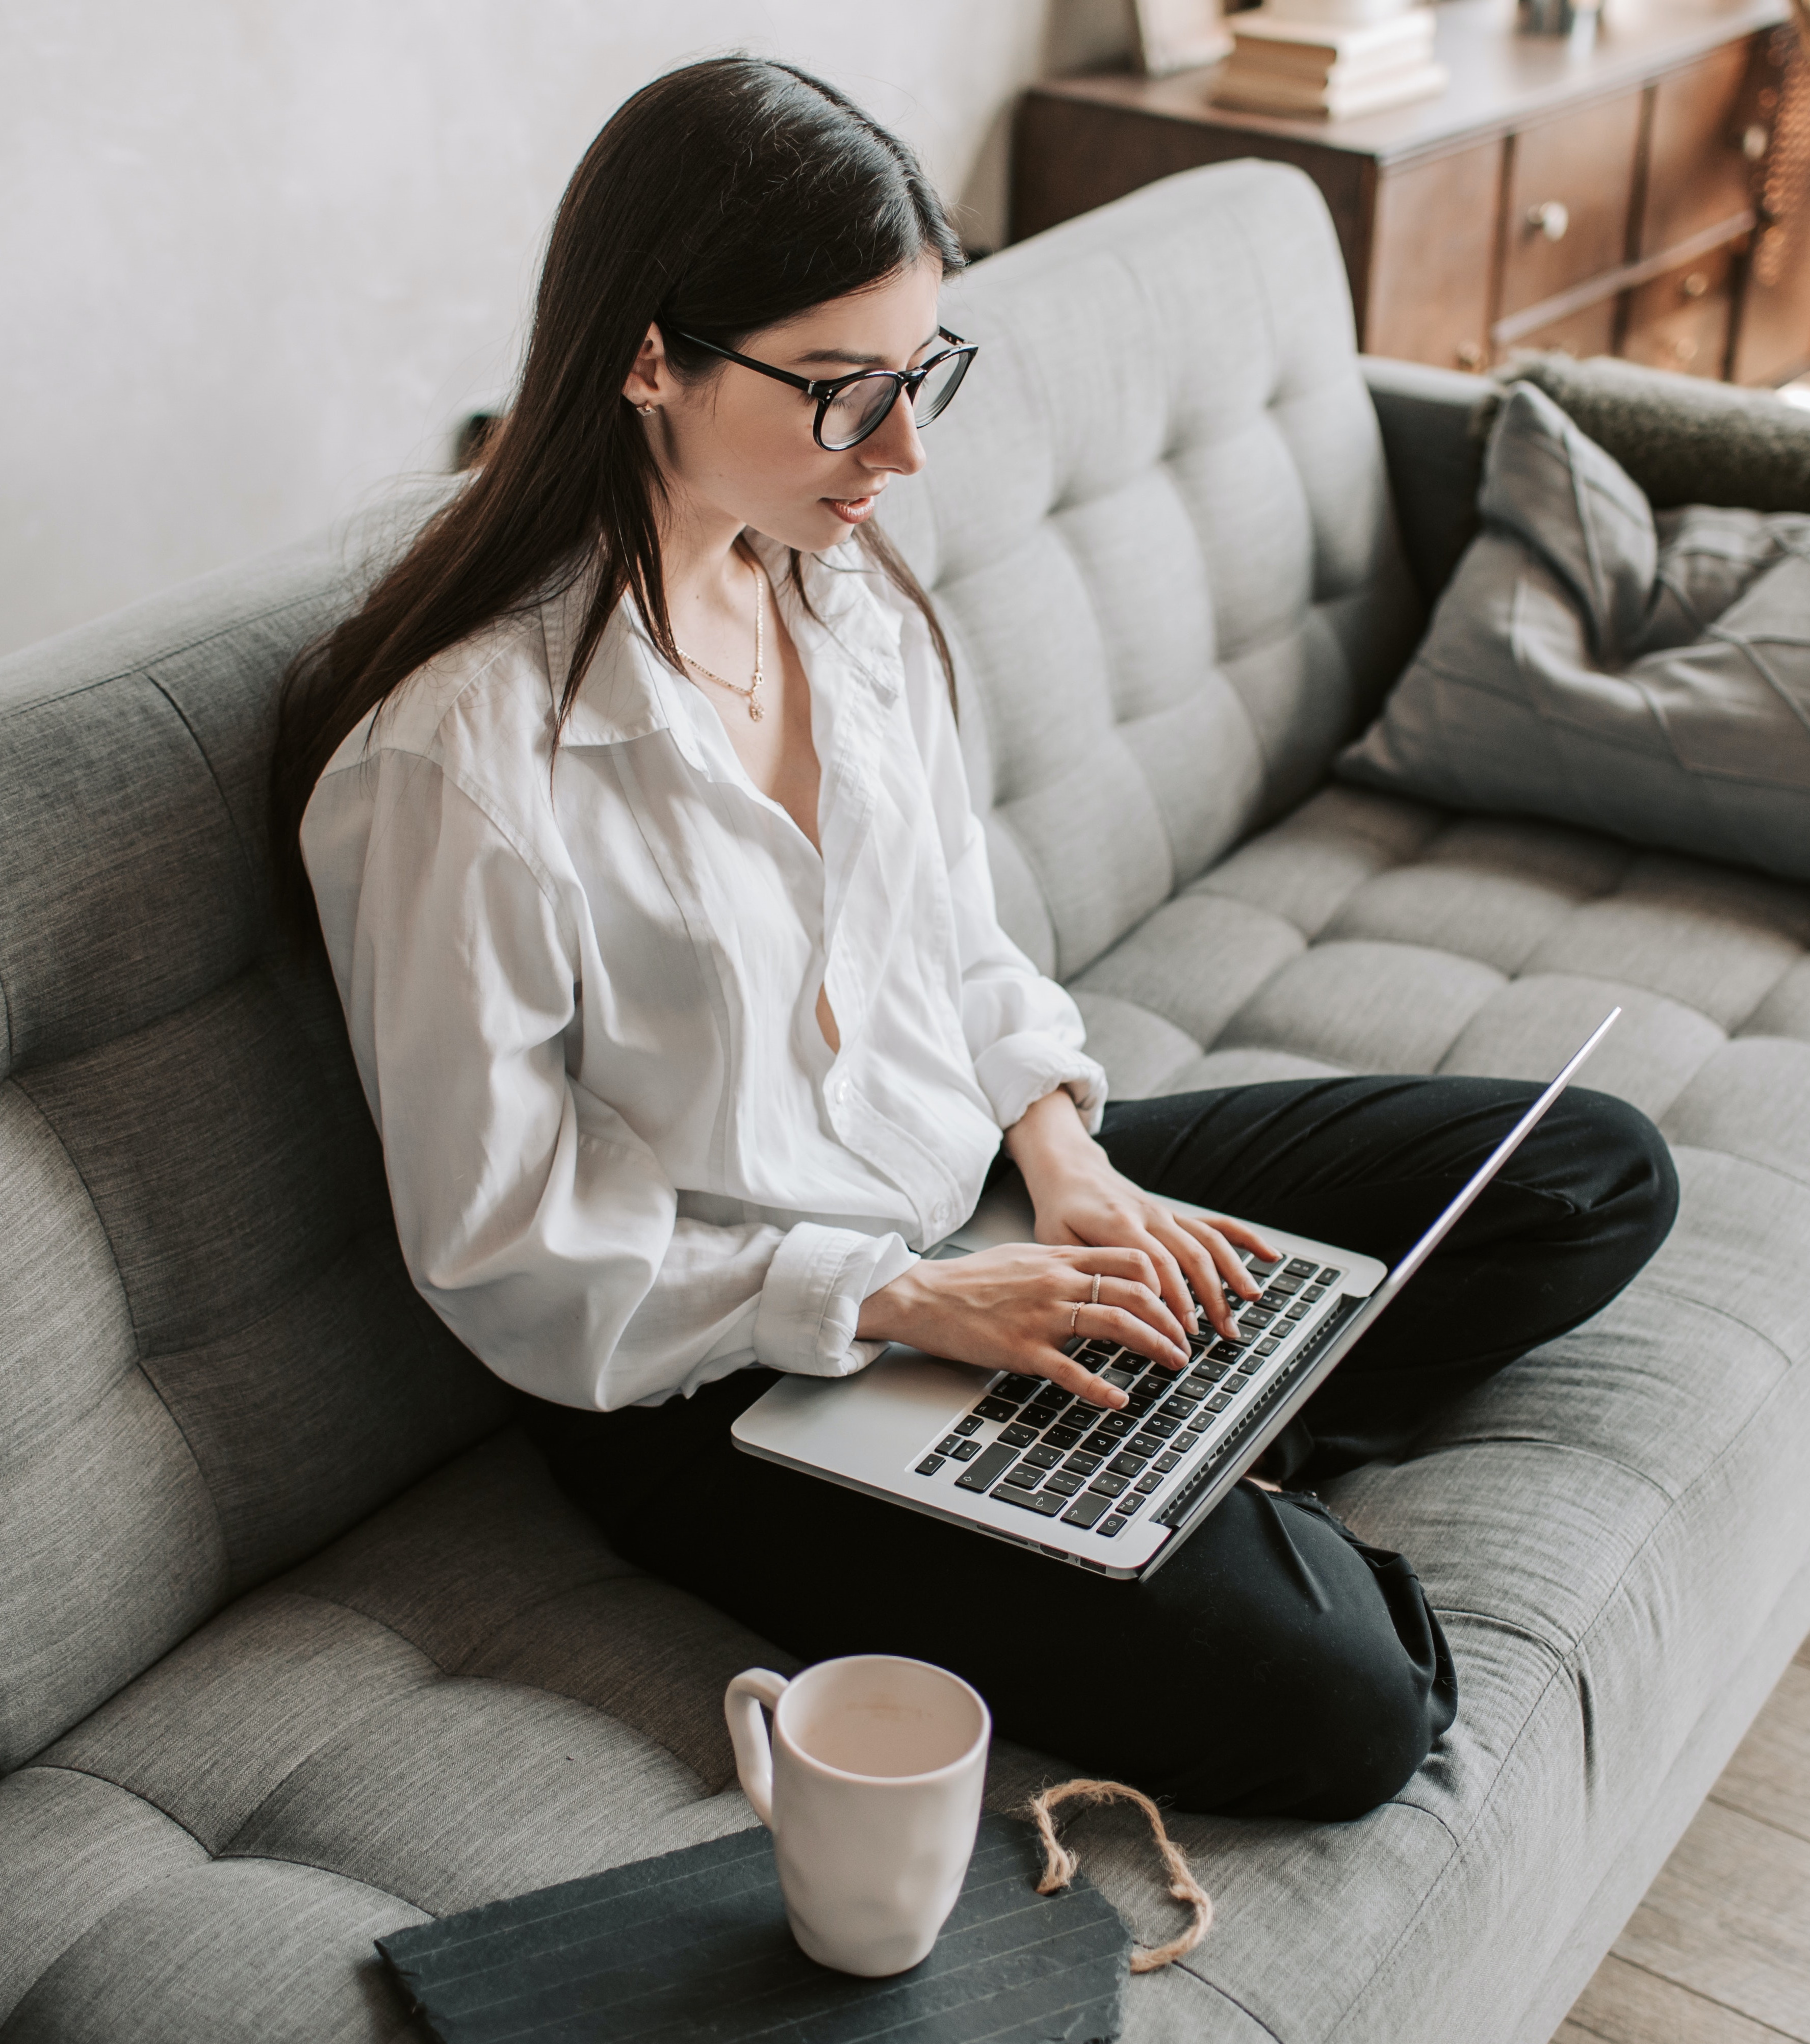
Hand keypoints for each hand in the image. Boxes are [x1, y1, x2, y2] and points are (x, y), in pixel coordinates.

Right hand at [854, 1243, 1196, 1408]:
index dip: (1166, 1282)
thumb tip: (1096, 1271)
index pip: (1131, 1259)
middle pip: (1135, 1292)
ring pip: (1116, 1323)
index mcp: (1059, 1259)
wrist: (925, 1296)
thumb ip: (1062, 1263)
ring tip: (1173, 1362)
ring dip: (1154, 1345)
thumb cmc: (971, 1280)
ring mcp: (1043, 1316)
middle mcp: (1058, 1282)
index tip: (1180, 1303)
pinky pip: (1072, 1371)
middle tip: (1187, 1341)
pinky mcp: (1024, 1349)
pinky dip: (1101, 1388)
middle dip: (1172, 1319)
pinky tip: (1119, 1400)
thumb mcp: (1024, 1258)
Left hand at [1003, 1091, 1280, 1340]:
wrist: (1070, 1171)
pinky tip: (1268, 1255)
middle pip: (1190, 1255)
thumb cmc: (1061, 1212)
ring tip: (1248, 1304)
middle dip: (1210, 1296)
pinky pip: (1215, 1225)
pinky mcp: (1176, 1216)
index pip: (1155, 1263)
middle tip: (1221, 1332)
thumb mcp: (1057, 1241)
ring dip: (1232, 1273)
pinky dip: (1244, 1238)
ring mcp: (1167, 1215)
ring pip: (1208, 1242)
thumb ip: (1086, 1267)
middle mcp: (1150, 1216)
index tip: (1182, 1330)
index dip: (1172, 1297)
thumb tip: (1112, 1300)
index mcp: (1119, 1223)